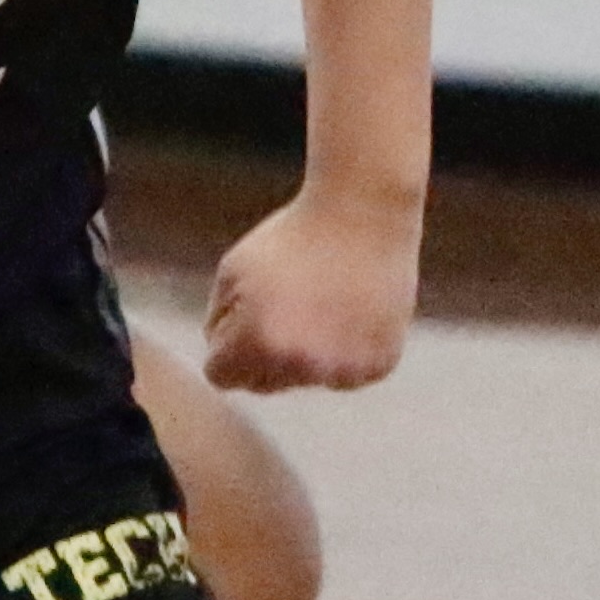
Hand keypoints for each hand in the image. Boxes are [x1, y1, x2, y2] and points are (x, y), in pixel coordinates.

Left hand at [200, 189, 419, 390]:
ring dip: (306, 356)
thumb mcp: (232, 275)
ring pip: (306, 380)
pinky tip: (351, 314)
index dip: (229, 340)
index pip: (221, 374)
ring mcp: (346, 369)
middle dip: (266, 353)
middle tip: (290, 304)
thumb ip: (220, 325)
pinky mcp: (379, 366)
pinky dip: (345, 352)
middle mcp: (303, 366)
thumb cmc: (293, 240)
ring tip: (323, 305)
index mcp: (258, 345)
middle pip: (263, 384)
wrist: (365, 215)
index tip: (250, 309)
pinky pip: (345, 375)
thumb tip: (232, 362)